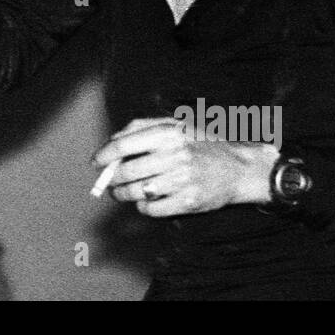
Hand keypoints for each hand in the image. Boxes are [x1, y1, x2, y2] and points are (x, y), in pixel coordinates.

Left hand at [91, 117, 279, 217]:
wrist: (239, 168)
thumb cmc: (202, 144)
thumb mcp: (175, 124)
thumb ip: (141, 127)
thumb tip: (113, 140)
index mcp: (169, 134)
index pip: (124, 145)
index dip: (104, 155)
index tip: (96, 162)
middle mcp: (175, 156)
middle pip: (126, 171)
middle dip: (111, 178)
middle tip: (108, 181)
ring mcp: (182, 181)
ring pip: (136, 192)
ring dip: (122, 194)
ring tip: (121, 192)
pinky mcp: (188, 202)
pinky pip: (152, 209)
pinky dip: (142, 207)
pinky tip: (144, 201)